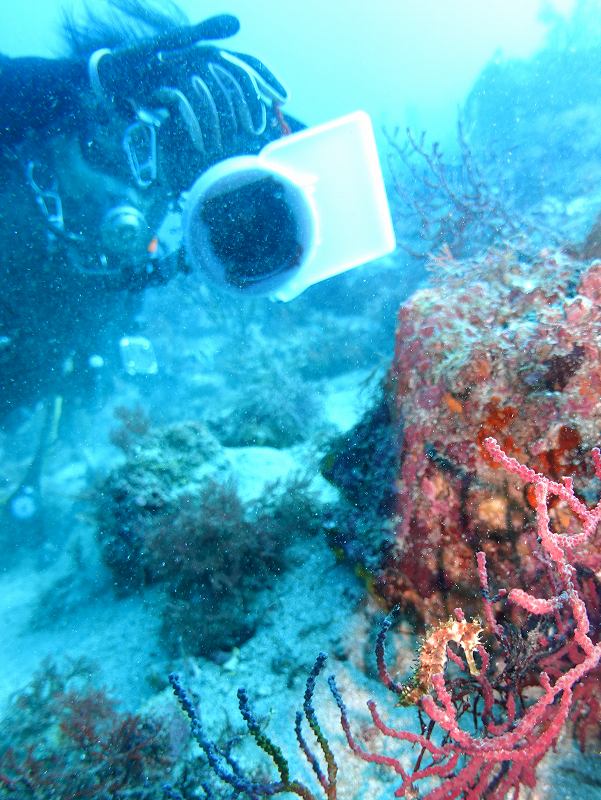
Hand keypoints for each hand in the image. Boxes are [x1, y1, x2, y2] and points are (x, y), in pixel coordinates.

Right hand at [89, 14, 287, 153]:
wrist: (114, 76)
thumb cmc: (156, 76)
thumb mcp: (190, 77)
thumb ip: (221, 77)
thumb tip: (259, 86)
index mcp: (210, 50)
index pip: (248, 60)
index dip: (269, 78)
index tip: (285, 98)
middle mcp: (200, 51)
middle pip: (237, 77)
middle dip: (248, 106)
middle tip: (252, 130)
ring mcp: (184, 63)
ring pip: (214, 95)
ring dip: (219, 124)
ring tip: (219, 145)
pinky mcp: (166, 79)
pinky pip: (190, 106)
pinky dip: (196, 127)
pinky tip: (199, 143)